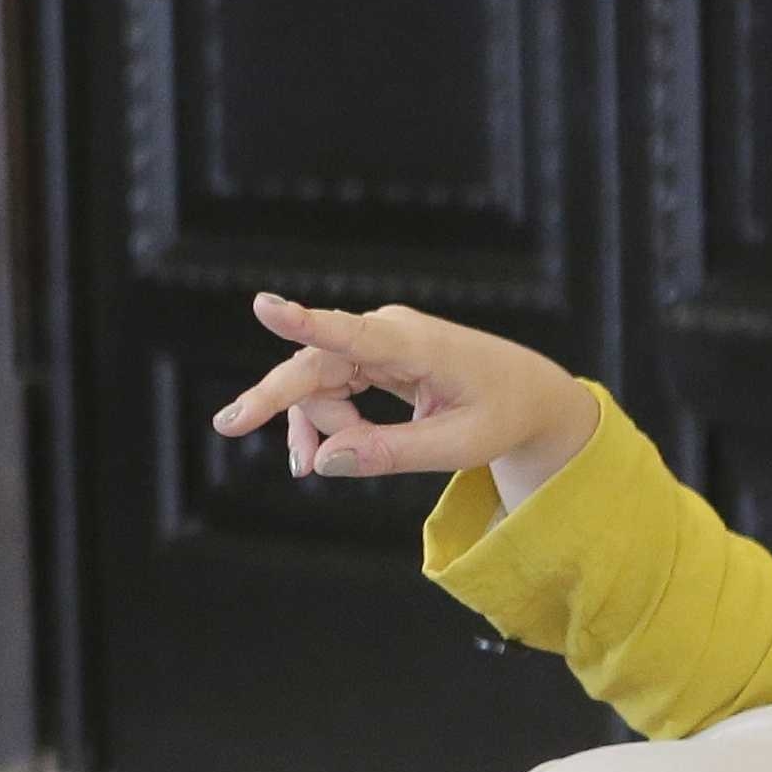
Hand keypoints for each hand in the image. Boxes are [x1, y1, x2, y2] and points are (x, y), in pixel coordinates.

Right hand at [208, 294, 601, 497]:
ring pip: (316, 382)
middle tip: (244, 437)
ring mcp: (378, 340)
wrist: (526, 391)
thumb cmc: (500, 414)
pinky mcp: (373, 353)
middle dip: (285, 408)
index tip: (262, 305)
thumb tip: (323, 461)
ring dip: (316, 426)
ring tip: (317, 466)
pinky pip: (328, 385)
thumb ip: (390, 454)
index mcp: (418, 346)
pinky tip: (320, 452)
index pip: (350, 333)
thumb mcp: (457, 447)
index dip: (303, 322)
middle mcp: (389, 332)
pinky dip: (323, 421)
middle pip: (314, 369)